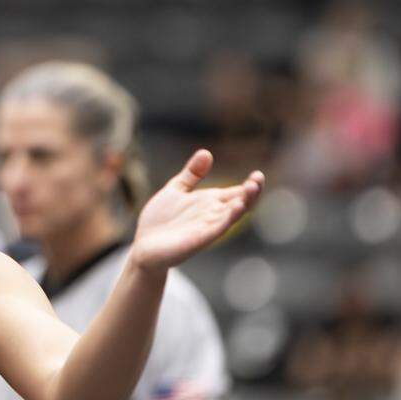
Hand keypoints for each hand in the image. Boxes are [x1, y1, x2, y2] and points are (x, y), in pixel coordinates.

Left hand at [130, 150, 263, 272]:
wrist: (143, 247)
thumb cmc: (160, 221)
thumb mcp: (176, 190)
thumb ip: (192, 174)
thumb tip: (206, 152)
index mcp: (210, 202)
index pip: (237, 193)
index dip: (250, 185)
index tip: (257, 175)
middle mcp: (213, 215)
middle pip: (240, 203)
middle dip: (251, 192)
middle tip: (258, 179)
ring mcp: (207, 227)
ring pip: (232, 215)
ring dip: (244, 202)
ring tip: (253, 188)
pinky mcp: (198, 239)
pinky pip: (217, 228)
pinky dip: (228, 218)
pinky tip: (236, 208)